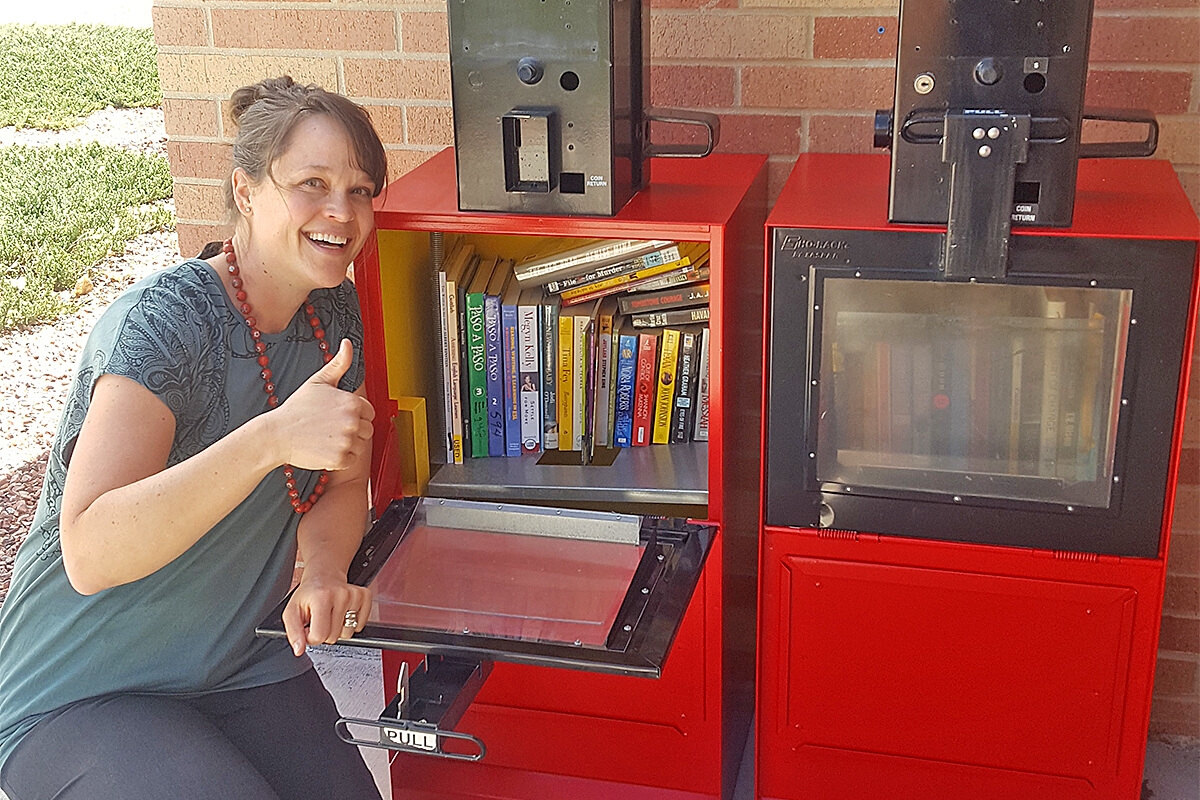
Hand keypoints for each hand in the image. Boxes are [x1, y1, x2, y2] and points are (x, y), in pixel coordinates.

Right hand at [271, 339, 374, 471]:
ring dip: (347, 444)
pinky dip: (340, 459)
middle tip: (330, 428)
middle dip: (353, 430)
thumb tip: (348, 344)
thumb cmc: (297, 408)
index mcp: (351, 402)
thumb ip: (339, 363)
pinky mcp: (339, 459)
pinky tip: (324, 448)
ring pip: (360, 446)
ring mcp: (346, 441)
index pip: (369, 412)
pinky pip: (351, 461)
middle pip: (367, 430)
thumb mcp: (319, 381)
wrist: (277, 434)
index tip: (337, 416)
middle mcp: (352, 421)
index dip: (355, 414)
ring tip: (326, 437)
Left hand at [282, 569, 372, 655]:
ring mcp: (355, 596)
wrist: (324, 576)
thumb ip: (293, 632)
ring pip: (347, 634)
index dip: (311, 636)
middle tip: (320, 619)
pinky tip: (343, 613)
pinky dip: (351, 624)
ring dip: (338, 629)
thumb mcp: (292, 611)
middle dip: (324, 633)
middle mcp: (341, 595)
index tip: (309, 626)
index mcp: (322, 597)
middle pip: (333, 637)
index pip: (319, 636)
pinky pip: (360, 626)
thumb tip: (300, 650)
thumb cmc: (308, 595)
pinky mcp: (365, 597)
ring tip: (331, 615)